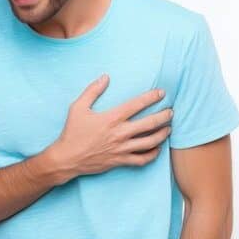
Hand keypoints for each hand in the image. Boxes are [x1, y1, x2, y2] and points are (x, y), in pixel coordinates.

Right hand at [48, 74, 172, 182]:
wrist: (67, 158)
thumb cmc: (72, 132)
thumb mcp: (77, 107)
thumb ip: (92, 90)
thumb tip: (106, 77)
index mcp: (111, 118)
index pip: (137, 105)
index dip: (151, 97)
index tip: (162, 93)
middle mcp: (119, 133)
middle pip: (149, 124)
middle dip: (164, 116)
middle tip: (171, 112)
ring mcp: (121, 149)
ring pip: (150, 142)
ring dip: (162, 134)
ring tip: (169, 128)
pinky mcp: (120, 161)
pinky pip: (142, 160)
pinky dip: (153, 154)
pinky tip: (157, 148)